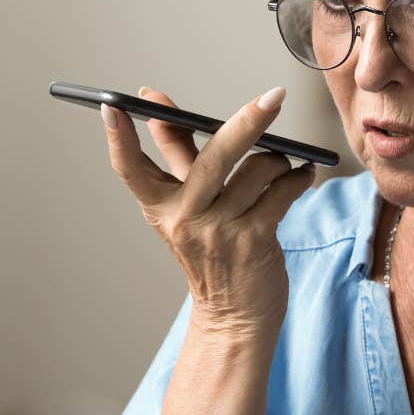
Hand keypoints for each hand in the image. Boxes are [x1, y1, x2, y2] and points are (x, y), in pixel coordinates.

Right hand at [103, 86, 315, 338]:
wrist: (235, 317)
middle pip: (215, 156)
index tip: (112, 105)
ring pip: (259, 169)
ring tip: (285, 163)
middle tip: (273, 97)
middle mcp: (186, 219)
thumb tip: (156, 108)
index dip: (118, 137)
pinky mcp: (253, 242)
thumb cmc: (212, 253)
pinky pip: (282, 192)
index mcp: (161, 207)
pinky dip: (297, 179)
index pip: (130, 169)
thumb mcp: (185, 207)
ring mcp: (220, 232)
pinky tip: (301, 176)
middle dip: (248, 121)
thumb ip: (175, 155)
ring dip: (279, 160)